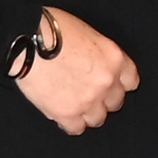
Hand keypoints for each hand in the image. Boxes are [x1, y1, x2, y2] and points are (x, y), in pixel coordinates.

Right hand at [14, 8, 138, 135]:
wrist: (26, 39)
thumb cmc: (53, 29)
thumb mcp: (89, 34)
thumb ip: (100, 56)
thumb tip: (96, 66)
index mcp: (115, 59)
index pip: (131, 82)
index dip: (118, 85)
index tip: (110, 86)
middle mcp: (106, 82)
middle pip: (115, 102)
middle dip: (103, 99)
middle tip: (88, 94)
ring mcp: (88, 99)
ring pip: (98, 119)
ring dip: (87, 113)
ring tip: (74, 105)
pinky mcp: (67, 113)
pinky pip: (76, 128)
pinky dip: (70, 124)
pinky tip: (63, 115)